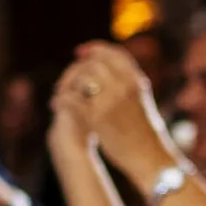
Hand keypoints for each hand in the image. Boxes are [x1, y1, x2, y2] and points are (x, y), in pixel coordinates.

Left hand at [61, 43, 178, 183]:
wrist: (148, 156)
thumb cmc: (144, 131)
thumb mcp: (140, 99)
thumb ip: (125, 83)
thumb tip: (104, 68)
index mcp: (136, 80)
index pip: (112, 53)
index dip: (94, 49)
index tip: (79, 53)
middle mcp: (124, 86)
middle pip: (92, 64)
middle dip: (74, 70)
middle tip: (64, 83)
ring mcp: (110, 101)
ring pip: (80, 79)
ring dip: (66, 84)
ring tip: (59, 94)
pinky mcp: (97, 118)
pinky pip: (72, 99)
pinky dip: (62, 100)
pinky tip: (57, 106)